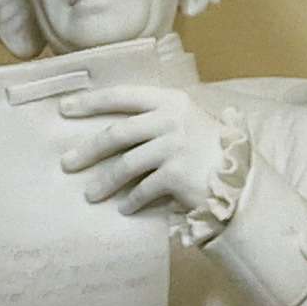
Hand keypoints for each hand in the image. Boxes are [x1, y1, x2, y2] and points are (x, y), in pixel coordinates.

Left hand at [39, 75, 232, 226]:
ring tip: (90, 194)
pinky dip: (132, 201)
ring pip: (126, 165)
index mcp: (170, 101)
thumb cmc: (211, 150)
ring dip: (104, 182)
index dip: (91, 102)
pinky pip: (144, 189)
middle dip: (88, 149)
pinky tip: (124, 208)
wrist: (242, 178)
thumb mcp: (188, 121)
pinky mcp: (176, 175)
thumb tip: (117, 128)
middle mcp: (170, 120)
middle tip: (67, 163)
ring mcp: (173, 147)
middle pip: (117, 133)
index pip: (122, 97)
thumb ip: (158, 117)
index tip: (65, 109)